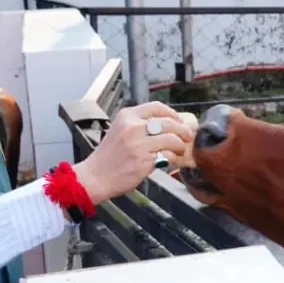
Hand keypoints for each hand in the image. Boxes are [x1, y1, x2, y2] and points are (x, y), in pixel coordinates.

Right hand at [72, 101, 195, 204]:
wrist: (96, 176)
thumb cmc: (108, 156)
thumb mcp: (119, 130)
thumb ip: (139, 125)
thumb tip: (165, 124)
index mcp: (127, 116)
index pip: (157, 107)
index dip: (173, 113)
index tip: (179, 120)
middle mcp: (133, 127)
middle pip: (168, 122)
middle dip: (182, 129)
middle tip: (187, 135)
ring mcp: (139, 144)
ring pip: (171, 138)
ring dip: (180, 144)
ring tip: (180, 149)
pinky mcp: (144, 160)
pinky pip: (167, 155)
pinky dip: (172, 157)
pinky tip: (171, 159)